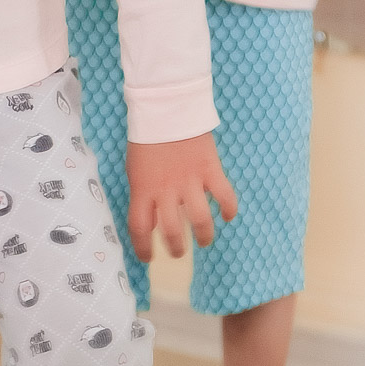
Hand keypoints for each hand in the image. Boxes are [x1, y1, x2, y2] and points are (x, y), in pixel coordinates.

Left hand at [126, 132, 236, 259]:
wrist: (166, 108)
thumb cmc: (147, 139)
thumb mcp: (135, 169)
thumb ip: (143, 194)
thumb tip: (151, 220)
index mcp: (143, 189)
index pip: (140, 228)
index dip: (143, 247)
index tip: (148, 257)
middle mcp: (166, 190)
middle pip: (171, 230)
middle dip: (176, 247)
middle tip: (179, 252)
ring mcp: (190, 181)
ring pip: (200, 219)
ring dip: (204, 236)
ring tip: (204, 241)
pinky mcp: (210, 170)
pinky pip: (224, 196)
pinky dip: (229, 209)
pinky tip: (228, 217)